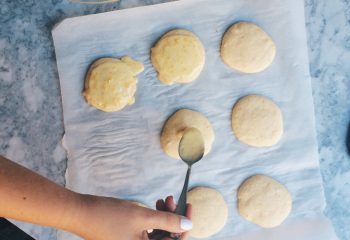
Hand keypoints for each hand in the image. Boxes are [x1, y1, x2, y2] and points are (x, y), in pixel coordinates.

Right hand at [71, 195, 192, 239]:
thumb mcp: (142, 217)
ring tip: (162, 199)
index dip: (184, 226)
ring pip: (157, 232)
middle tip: (171, 199)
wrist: (81, 212)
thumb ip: (167, 221)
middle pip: (166, 237)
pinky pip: (147, 230)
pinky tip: (154, 205)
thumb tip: (188, 225)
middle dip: (172, 217)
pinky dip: (153, 217)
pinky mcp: (128, 237)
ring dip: (163, 216)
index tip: (188, 208)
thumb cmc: (109, 216)